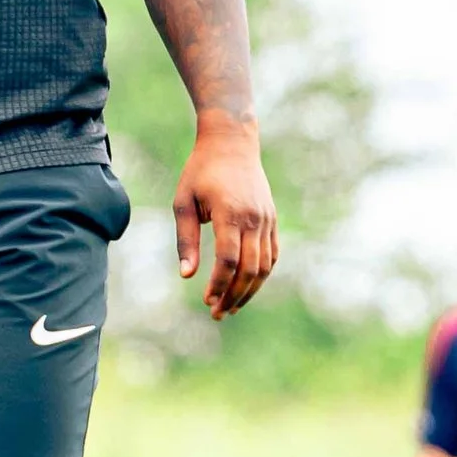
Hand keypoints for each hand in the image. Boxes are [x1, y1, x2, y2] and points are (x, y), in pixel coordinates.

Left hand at [173, 118, 277, 318]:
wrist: (232, 143)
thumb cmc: (201, 171)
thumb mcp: (184, 202)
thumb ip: (186, 239)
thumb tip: (187, 275)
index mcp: (230, 213)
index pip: (228, 260)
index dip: (218, 284)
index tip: (206, 300)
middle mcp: (254, 218)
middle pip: (249, 269)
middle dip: (233, 295)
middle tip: (217, 313)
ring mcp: (267, 220)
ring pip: (265, 266)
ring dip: (248, 290)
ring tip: (230, 307)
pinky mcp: (272, 220)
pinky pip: (272, 255)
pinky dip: (262, 275)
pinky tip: (246, 287)